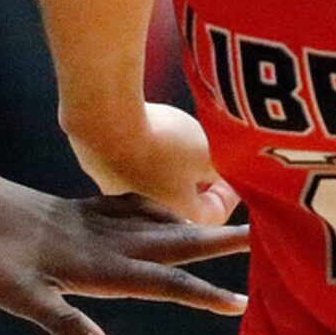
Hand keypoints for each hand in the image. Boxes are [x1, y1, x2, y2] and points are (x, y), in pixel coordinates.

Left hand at [0, 169, 249, 334]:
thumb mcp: (16, 297)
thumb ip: (62, 322)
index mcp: (95, 266)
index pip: (160, 284)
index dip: (201, 295)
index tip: (241, 302)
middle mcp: (102, 241)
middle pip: (173, 245)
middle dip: (217, 245)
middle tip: (261, 239)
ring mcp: (91, 222)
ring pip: (156, 224)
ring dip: (195, 227)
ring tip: (229, 227)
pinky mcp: (76, 210)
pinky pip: (129, 209)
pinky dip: (156, 211)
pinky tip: (162, 212)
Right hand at [71, 102, 239, 227]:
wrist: (104, 119)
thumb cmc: (164, 141)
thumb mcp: (211, 153)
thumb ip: (228, 170)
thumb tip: (237, 175)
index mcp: (178, 215)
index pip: (213, 215)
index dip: (229, 195)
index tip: (236, 175)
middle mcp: (144, 212)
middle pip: (180, 203)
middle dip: (198, 183)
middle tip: (209, 160)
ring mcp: (116, 190)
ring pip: (152, 183)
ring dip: (169, 168)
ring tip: (178, 143)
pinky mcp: (98, 167)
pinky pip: (129, 164)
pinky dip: (143, 152)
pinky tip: (147, 131)